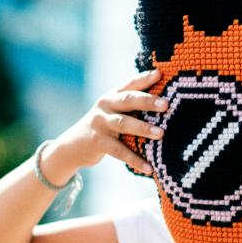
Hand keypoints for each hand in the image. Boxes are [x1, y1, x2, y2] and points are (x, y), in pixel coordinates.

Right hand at [48, 67, 167, 176]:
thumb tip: (168, 105)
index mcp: (113, 95)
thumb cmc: (106, 126)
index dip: (144, 78)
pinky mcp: (97, 142)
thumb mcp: (116, 112)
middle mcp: (106, 105)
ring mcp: (100, 123)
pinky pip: (119, 151)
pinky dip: (135, 160)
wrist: (74, 145)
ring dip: (142, 128)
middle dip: (147, 101)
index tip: (160, 74)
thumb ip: (134, 106)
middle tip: (166, 104)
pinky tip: (149, 168)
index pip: (131, 84)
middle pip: (128, 100)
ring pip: (123, 124)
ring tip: (161, 134)